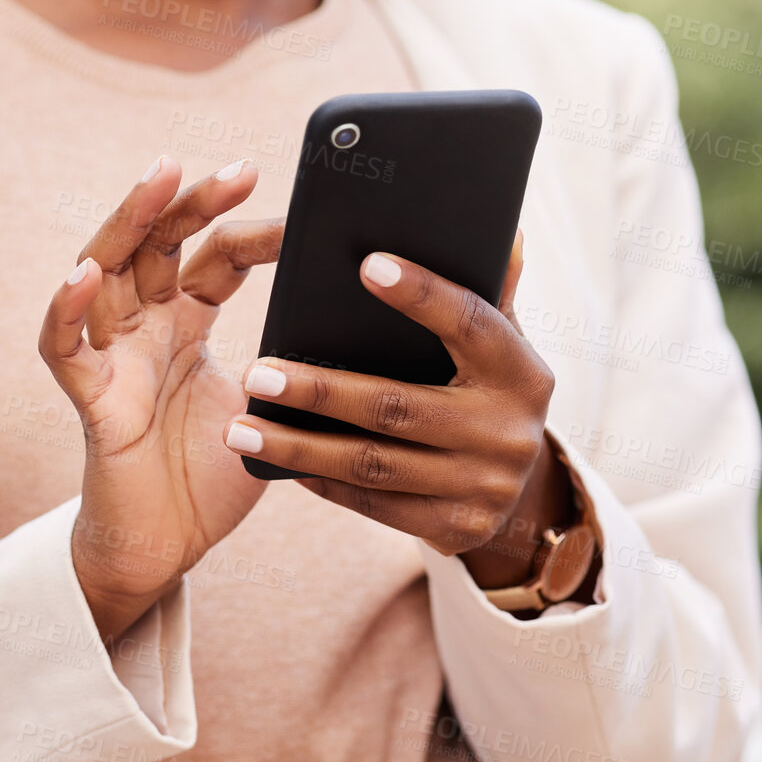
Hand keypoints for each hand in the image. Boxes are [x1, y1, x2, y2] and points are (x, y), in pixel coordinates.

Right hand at [40, 156, 282, 641]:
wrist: (168, 549)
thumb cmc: (215, 476)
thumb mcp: (270, 404)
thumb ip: (296, 361)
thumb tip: (370, 326)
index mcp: (187, 323)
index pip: (213, 256)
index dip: (250, 230)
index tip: (302, 217)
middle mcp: (145, 328)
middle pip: (156, 244)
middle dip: (191, 201)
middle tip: (236, 170)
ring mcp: (112, 357)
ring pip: (104, 271)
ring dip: (129, 222)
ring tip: (159, 179)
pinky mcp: (90, 399)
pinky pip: (63, 347)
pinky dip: (66, 310)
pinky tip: (83, 274)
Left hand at [221, 232, 574, 585]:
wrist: (521, 493)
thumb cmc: (488, 389)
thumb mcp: (501, 342)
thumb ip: (490, 290)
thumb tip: (501, 230)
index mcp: (522, 371)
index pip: (470, 323)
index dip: (422, 295)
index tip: (366, 264)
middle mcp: (509, 433)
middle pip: (397, 406)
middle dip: (320, 391)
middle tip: (257, 373)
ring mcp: (484, 488)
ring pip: (372, 464)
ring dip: (298, 446)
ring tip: (239, 427)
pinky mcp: (455, 530)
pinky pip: (372, 504)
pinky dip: (320, 480)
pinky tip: (275, 462)